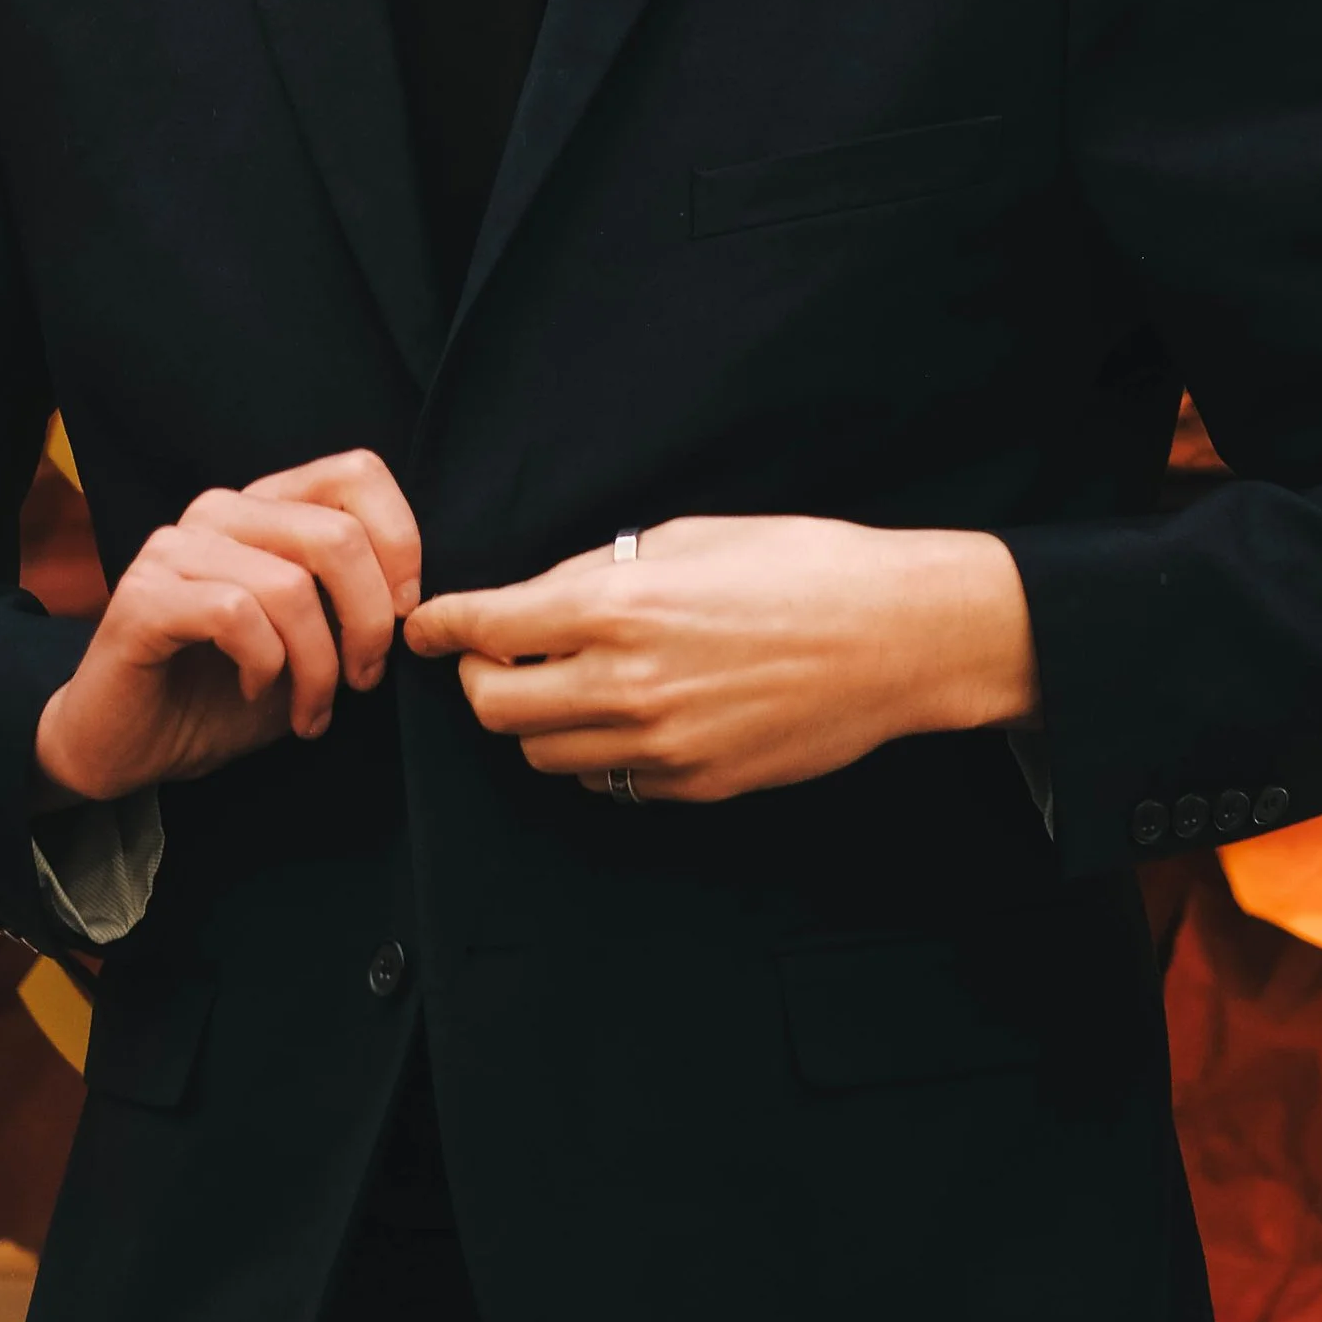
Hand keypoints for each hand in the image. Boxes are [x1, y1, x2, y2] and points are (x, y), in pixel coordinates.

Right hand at [35, 451, 420, 802]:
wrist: (129, 748)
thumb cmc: (224, 694)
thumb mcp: (312, 645)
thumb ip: (354, 605)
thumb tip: (418, 601)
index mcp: (267, 507)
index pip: (357, 473)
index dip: (401, 543)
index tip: (405, 617)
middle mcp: (221, 511)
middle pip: (335, 534)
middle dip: (369, 622)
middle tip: (363, 681)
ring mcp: (176, 548)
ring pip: (290, 585)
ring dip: (319, 666)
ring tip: (313, 710)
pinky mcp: (143, 596)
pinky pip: (236, 615)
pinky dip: (266, 666)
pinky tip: (257, 692)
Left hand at [402, 517, 1036, 804]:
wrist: (895, 636)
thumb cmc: (802, 564)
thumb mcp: (693, 535)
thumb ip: (605, 570)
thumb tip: (545, 597)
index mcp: (619, 604)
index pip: (489, 625)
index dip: (443, 625)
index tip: (425, 626)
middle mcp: (626, 683)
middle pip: (494, 705)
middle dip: (479, 677)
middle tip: (496, 654)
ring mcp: (659, 746)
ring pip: (540, 752)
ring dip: (532, 718)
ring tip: (562, 682)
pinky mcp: (692, 785)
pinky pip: (605, 780)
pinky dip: (593, 750)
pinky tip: (622, 714)